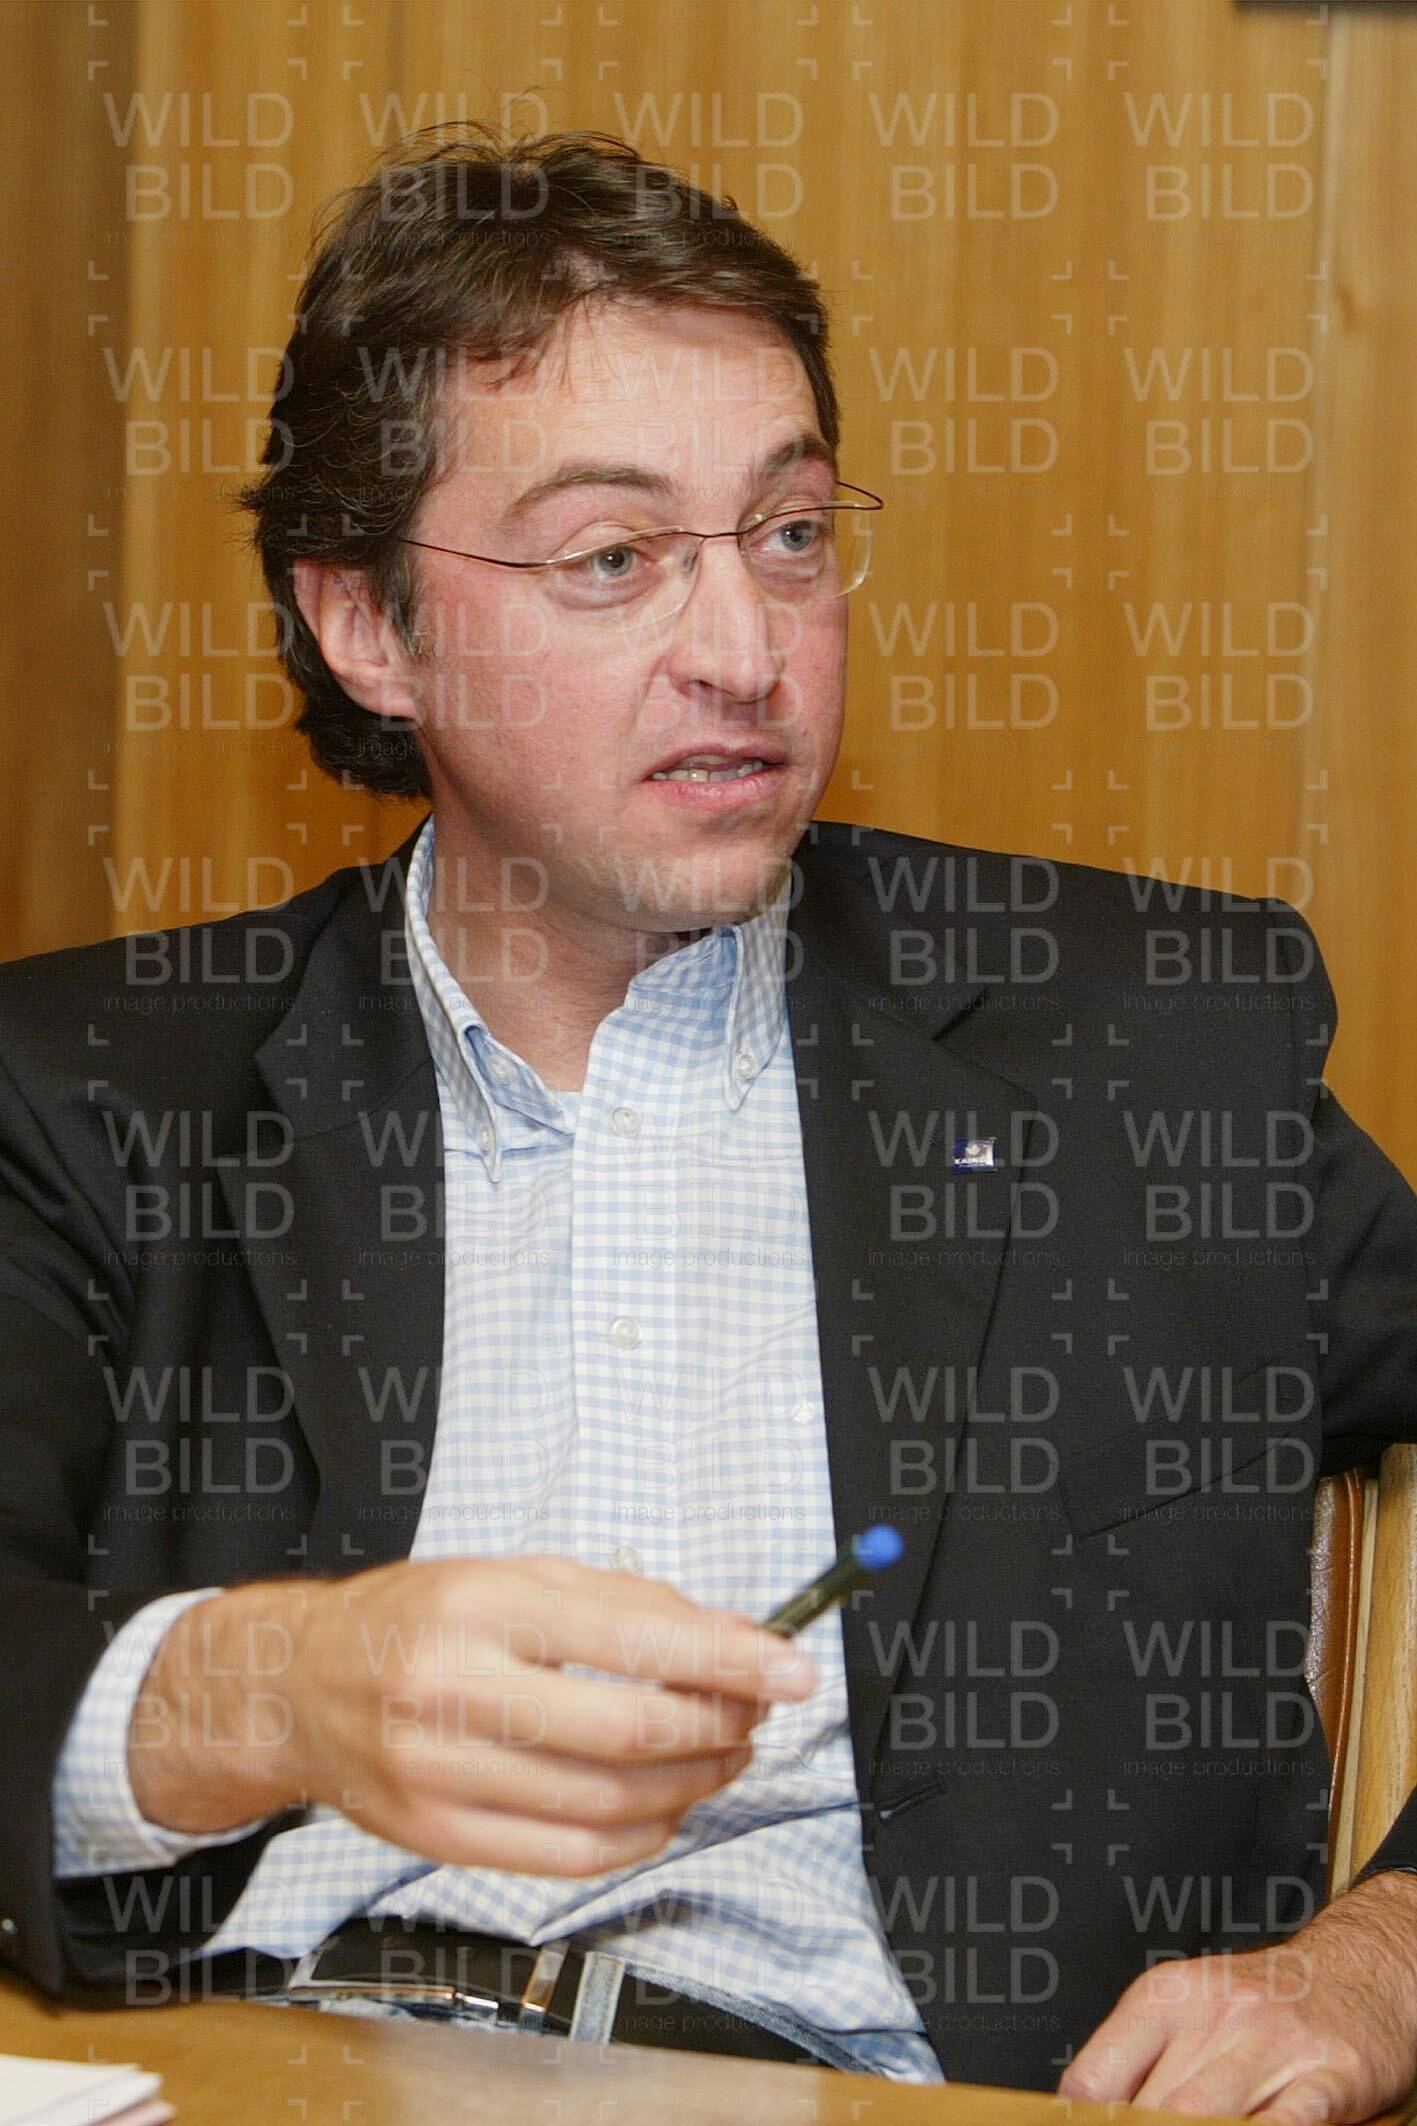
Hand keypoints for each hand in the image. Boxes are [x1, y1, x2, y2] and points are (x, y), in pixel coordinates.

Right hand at [128, 1556, 815, 1878]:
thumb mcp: (519, 1574)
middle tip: (755, 1713)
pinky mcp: (437, 1837)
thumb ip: (629, 1603)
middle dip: (718, 1729)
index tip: (792, 1668)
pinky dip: (641, 1839)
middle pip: (629, 1734)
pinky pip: (570, 1858)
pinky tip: (664, 1807)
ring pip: (609, 1805)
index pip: (633, 1640)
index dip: (728, 1660)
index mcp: (484, 1605)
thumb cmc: (420, 1618)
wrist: (300, 1685)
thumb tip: (737, 1635)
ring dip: (692, 1787)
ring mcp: (441, 1773)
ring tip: (720, 1755)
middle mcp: (456, 1689)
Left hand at [1058, 1871, 1416, 2122]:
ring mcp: (1275, 2044)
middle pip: (1152, 2110)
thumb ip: (1140, 2062)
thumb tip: (1088, 2111)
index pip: (1096, 2078)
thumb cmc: (1263, 2003)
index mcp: (1166, 1996)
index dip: (1085, 2122)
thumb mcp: (1189, 2011)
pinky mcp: (1333, 2075)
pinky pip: (1285, 2123)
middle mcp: (1217, 2015)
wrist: (1358, 1971)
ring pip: (1208, 2119)